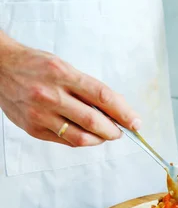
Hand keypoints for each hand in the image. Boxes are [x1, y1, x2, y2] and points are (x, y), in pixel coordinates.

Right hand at [0, 35, 140, 146]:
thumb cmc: (35, 66)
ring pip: (80, 137)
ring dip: (99, 140)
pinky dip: (81, 141)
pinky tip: (86, 135)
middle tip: (121, 132)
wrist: (0, 68)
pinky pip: (65, 141)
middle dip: (114, 131)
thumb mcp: (64, 67)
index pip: (103, 97)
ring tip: (104, 135)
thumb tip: (115, 110)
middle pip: (94, 121)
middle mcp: (51, 95)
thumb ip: (88, 89)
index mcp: (63, 74)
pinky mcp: (33, 129)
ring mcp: (41, 114)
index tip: (135, 122)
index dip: (124, 112)